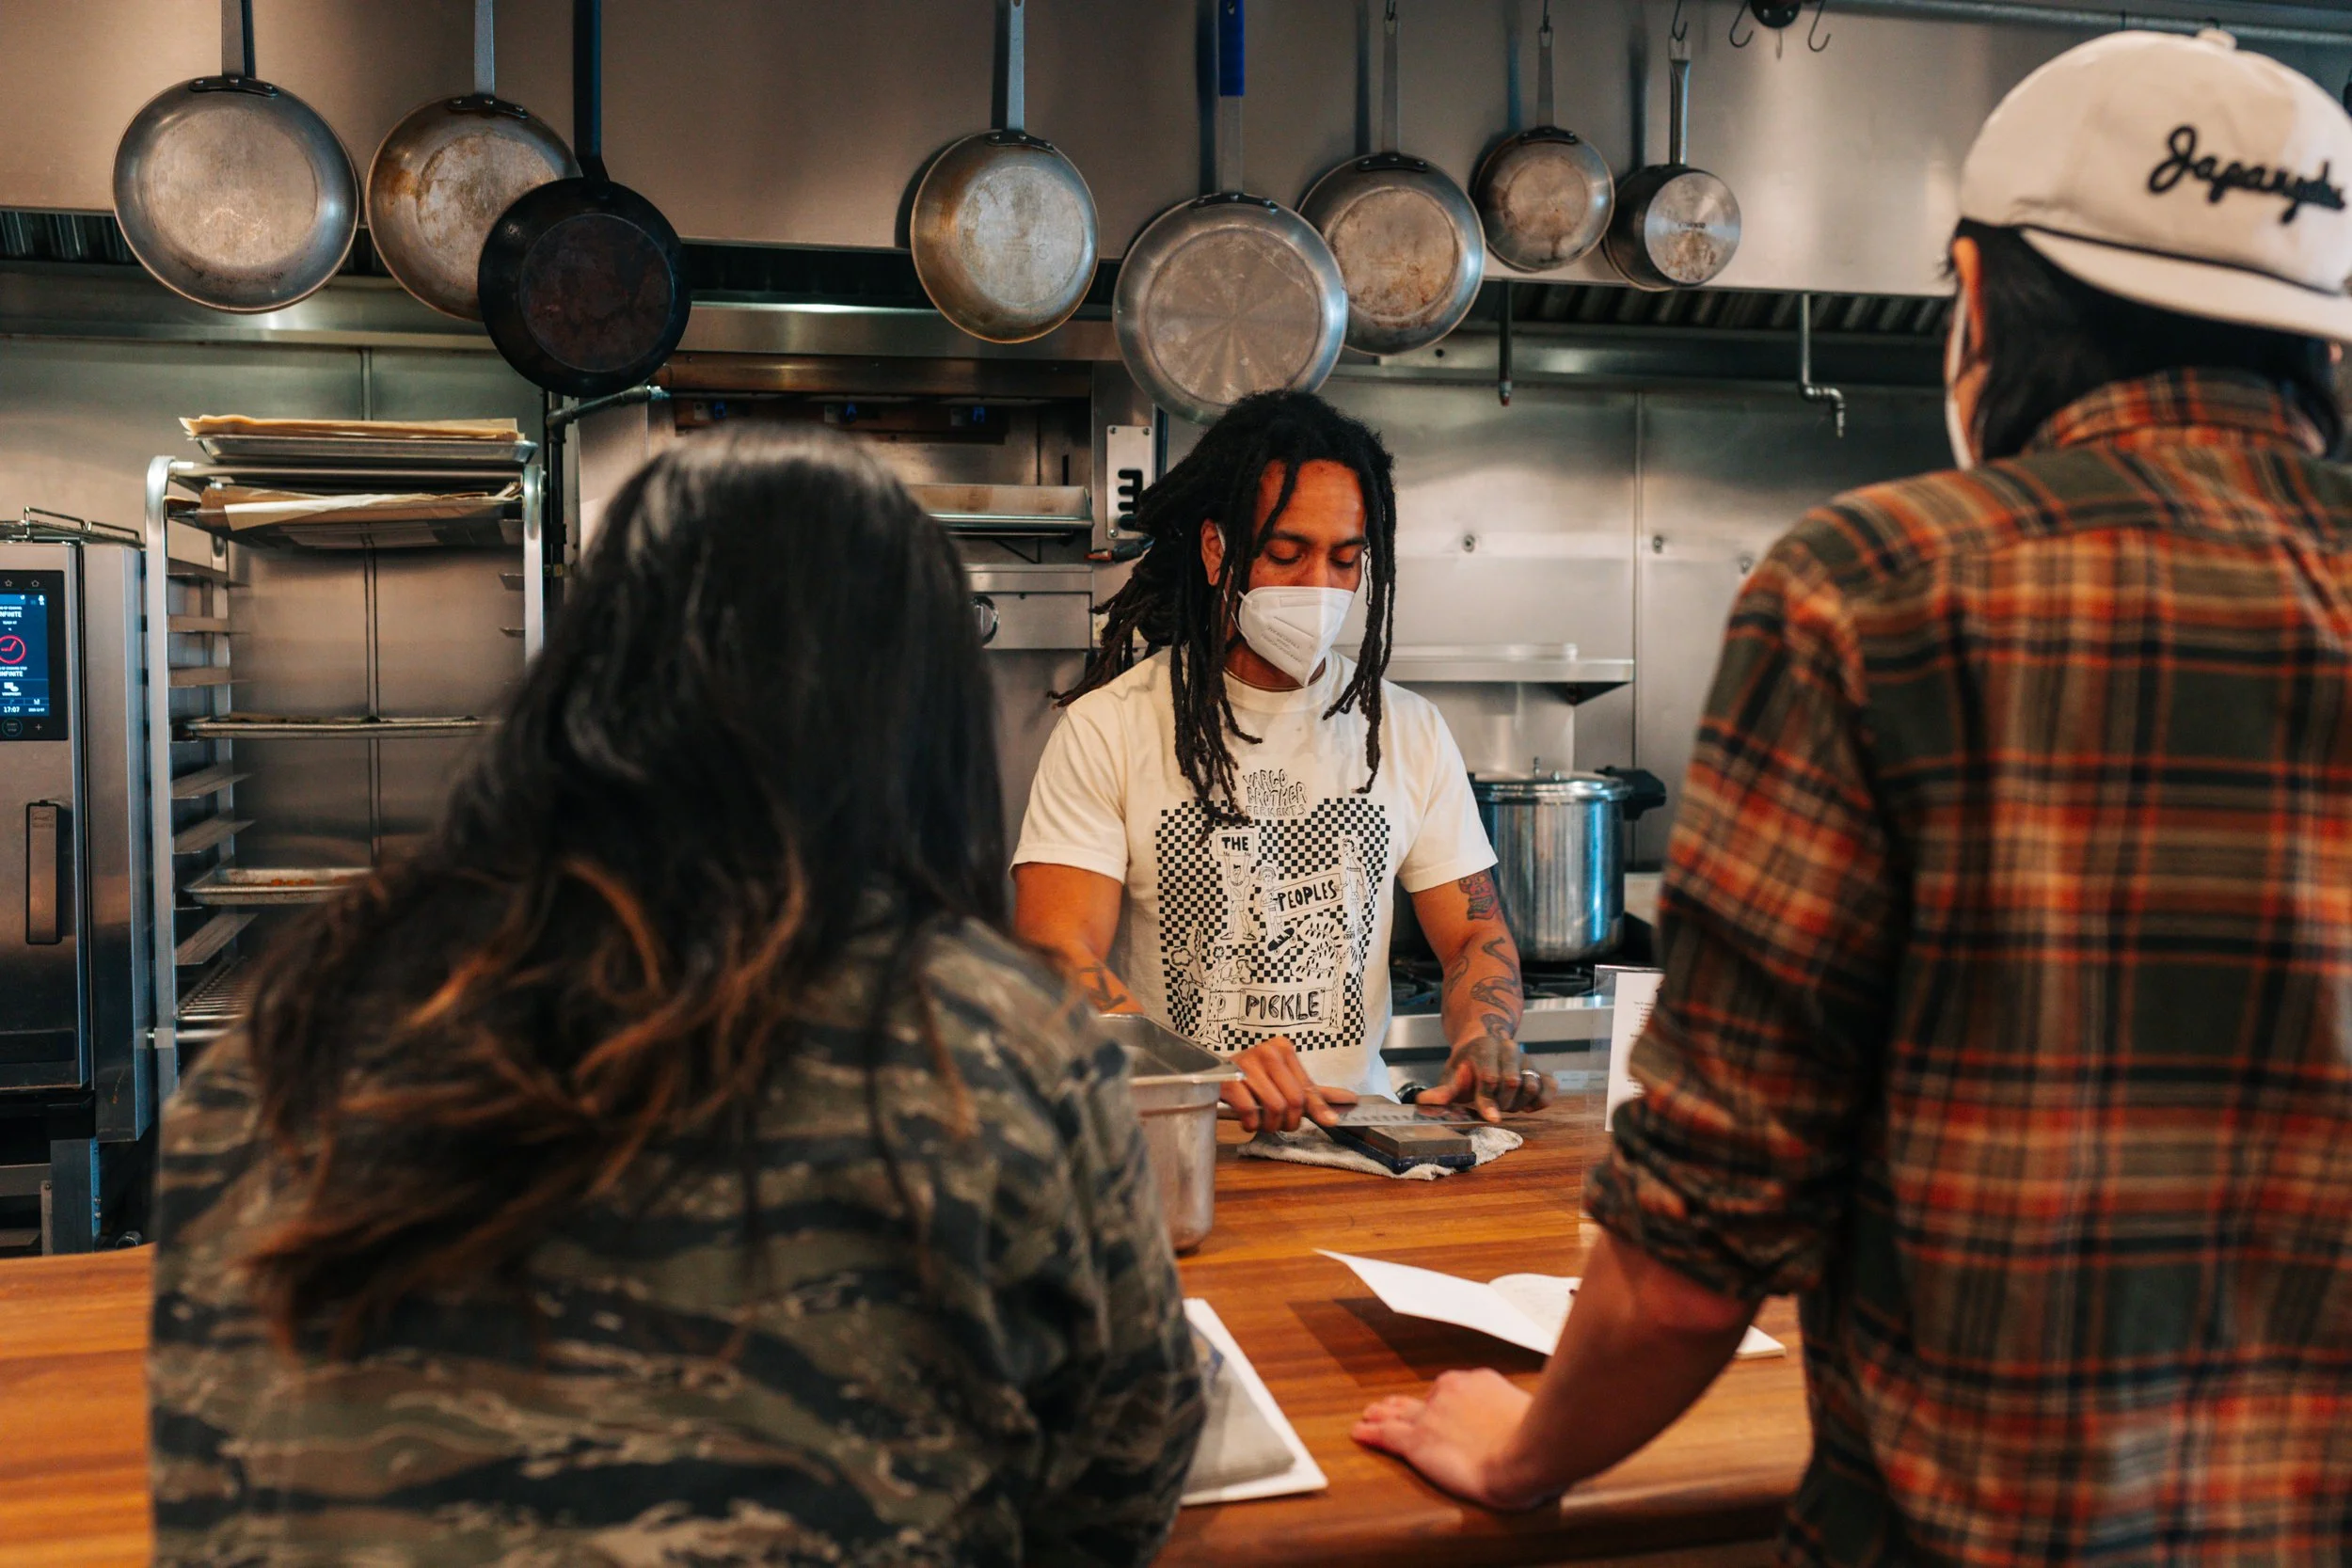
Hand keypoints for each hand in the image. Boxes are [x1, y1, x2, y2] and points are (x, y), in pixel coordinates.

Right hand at [1222, 1035, 1357, 1132]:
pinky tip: (1248, 1120)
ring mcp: (1246, 1064)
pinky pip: (1249, 1111)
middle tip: (1279, 1124)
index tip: (1330, 1121)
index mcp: (1283, 1049)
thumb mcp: (1285, 1081)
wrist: (1215, 1075)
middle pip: (1293, 1101)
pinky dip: (1251, 1123)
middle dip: (1288, 1121)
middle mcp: (1267, 1052)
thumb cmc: (1254, 1080)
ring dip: (1269, 1124)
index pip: (1307, 1088)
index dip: (1318, 1109)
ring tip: (1262, 1122)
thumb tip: (1350, 1100)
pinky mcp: (1228, 1079)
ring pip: (1274, 1107)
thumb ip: (1314, 1093)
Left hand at [1353, 1369, 1553, 1510]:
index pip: (1455, 1391)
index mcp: (1480, 1382)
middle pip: (1423, 1398)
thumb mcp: (1539, 1415)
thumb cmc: (1544, 1439)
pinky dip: (1372, 1434)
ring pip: (1399, 1413)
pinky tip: (1360, 1434)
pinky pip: (1387, 1435)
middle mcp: (1450, 1393)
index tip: (1441, 1408)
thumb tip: (1535, 1426)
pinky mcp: (1418, 1442)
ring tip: (1369, 1416)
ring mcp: (1431, 1416)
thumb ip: (1522, 1415)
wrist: (1529, 1452)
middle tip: (1390, 1406)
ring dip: (1382, 1415)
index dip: (1444, 1402)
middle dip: (1406, 1404)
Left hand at [1417, 1033, 1552, 1122]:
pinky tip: (1527, 1106)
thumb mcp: (1452, 1075)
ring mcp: (1527, 1059)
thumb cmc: (1467, 1066)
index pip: (1490, 1076)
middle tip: (1492, 1107)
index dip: (1489, 1099)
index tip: (1490, 1118)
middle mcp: (1509, 1049)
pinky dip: (1541, 1101)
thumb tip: (1424, 1102)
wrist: (1485, 1045)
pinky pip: (1550, 1088)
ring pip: (1532, 1086)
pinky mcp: (1541, 1071)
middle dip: (1501, 1102)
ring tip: (1506, 1104)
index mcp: (1484, 1048)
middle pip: (1513, 1083)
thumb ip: (1442, 1091)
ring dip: (1519, 1103)